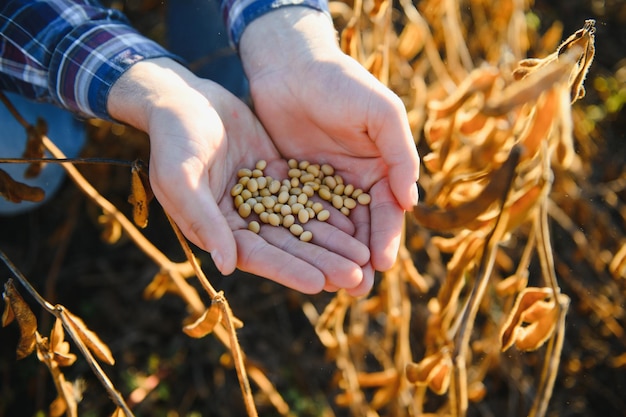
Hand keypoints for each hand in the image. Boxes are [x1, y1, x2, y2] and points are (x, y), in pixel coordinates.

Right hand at [107, 58, 369, 292]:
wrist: (183, 97)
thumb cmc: (174, 138)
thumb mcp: (181, 178)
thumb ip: (204, 221)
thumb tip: (228, 267)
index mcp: (216, 229)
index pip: (258, 256)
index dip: (289, 270)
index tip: (320, 284)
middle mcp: (241, 220)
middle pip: (288, 246)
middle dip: (321, 262)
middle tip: (356, 278)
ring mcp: (261, 198)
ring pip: (302, 224)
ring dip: (332, 242)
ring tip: (364, 257)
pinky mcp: (276, 176)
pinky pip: (306, 196)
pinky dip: (328, 209)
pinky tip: (356, 220)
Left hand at [239, 8, 419, 294]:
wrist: (290, 67)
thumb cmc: (341, 84)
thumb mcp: (381, 113)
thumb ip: (400, 155)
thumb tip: (411, 201)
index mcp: (382, 167)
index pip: (387, 210)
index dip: (386, 237)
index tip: (383, 264)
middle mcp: (354, 181)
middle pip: (360, 228)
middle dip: (361, 259)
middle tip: (358, 290)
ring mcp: (322, 185)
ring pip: (330, 229)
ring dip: (333, 257)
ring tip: (332, 286)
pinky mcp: (292, 184)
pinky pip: (298, 216)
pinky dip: (302, 239)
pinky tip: (301, 262)